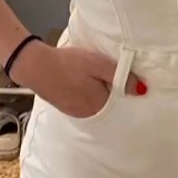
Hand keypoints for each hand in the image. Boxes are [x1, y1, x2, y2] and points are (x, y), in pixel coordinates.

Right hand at [10, 40, 146, 118]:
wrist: (35, 66)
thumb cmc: (69, 63)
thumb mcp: (98, 64)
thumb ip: (120, 77)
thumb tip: (142, 90)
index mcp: (100, 105)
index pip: (123, 105)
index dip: (127, 93)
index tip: (131, 83)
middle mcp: (89, 114)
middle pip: (110, 107)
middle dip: (114, 95)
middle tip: (114, 78)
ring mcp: (76, 112)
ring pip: (96, 105)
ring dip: (100, 94)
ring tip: (98, 79)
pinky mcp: (66, 107)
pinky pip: (84, 104)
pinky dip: (87, 95)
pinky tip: (84, 83)